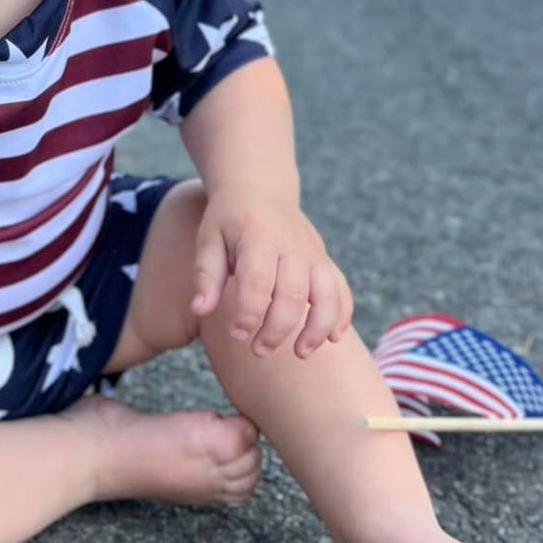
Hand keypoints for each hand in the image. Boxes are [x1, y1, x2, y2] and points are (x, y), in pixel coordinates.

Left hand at [190, 190, 353, 358]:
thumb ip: (206, 275)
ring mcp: (313, 252)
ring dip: (317, 328)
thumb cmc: (228, 219)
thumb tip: (200, 311)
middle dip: (277, 329)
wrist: (259, 188)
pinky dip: (342, 314)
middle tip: (258, 351)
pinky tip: (333, 339)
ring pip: (326, 294)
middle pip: (293, 295)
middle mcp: (291, 245)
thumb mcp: (208, 239)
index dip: (249, 314)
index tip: (237, 335)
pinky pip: (341, 288)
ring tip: (301, 354)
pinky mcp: (324, 259)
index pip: (258, 282)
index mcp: (259, 237)